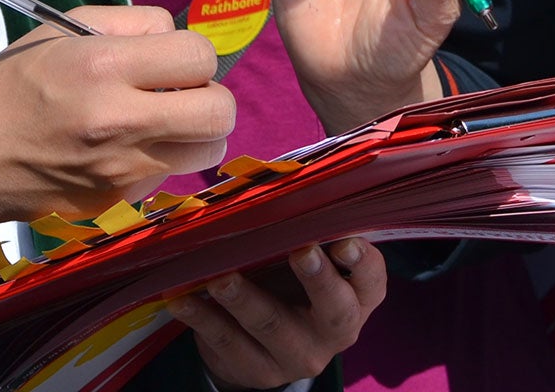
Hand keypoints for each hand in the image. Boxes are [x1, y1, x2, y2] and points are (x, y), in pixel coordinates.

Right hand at [0, 4, 235, 242]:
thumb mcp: (63, 29)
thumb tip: (177, 39)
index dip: (193, 54)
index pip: (199, 56)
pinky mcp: (116, 202)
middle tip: (179, 93)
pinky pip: (168, 176)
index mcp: (103, 66)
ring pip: (207, 149)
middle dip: (209, 95)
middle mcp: (120, 121)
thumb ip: (129, 24)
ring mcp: (121, 170)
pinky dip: (160, 160)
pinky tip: (124, 150)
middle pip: (220, 111)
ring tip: (161, 121)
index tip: (170, 60)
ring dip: (195, 132)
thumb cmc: (12, 84)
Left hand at [167, 239, 386, 389]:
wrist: (263, 347)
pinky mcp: (257, 371)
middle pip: (335, 310)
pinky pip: (227, 343)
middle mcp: (336, 331)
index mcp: (358, 298)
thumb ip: (310, 229)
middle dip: (318, 279)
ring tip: (221, 276)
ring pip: (271, 325)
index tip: (345, 240)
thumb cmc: (291, 281)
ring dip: (244, 298)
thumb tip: (292, 182)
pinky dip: (203, 318)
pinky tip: (182, 298)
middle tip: (301, 251)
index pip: (372, 280)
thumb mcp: (309, 257)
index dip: (362, 261)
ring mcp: (296, 356)